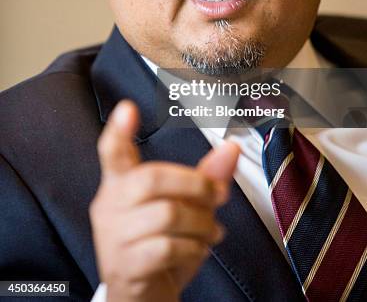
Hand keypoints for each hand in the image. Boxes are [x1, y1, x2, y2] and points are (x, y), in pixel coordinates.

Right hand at [90, 100, 239, 301]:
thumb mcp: (183, 207)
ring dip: (202, 223)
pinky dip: (193, 249)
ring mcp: (114, 238)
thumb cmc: (161, 244)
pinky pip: (167, 248)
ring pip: (166, 215)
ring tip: (212, 231)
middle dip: (195, 184)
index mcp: (120, 184)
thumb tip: (232, 147)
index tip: (128, 108)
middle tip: (219, 195)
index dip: (118, 130)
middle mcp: (110, 206)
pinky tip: (199, 250)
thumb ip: (204, 177)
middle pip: (151, 179)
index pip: (113, 152)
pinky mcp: (125, 267)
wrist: (143, 298)